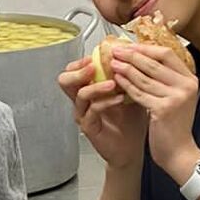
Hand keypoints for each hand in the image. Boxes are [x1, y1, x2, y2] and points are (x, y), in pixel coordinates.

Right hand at [58, 55, 147, 172]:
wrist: (134, 148)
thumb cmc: (131, 121)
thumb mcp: (132, 90)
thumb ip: (128, 74)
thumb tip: (133, 51)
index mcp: (89, 89)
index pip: (74, 69)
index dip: (82, 61)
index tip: (97, 55)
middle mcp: (82, 101)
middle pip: (65, 80)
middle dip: (78, 71)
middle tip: (93, 66)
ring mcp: (84, 114)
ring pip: (79, 94)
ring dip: (96, 85)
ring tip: (112, 83)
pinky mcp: (89, 128)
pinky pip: (92, 111)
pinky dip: (106, 102)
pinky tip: (119, 98)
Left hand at [110, 41, 199, 183]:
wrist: (179, 153)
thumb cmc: (174, 127)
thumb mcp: (176, 98)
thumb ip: (165, 80)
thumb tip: (143, 60)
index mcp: (190, 80)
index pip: (167, 54)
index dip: (146, 48)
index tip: (130, 46)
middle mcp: (185, 86)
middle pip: (155, 62)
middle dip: (133, 55)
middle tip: (116, 50)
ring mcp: (176, 97)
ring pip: (145, 77)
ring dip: (126, 68)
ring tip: (112, 63)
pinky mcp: (163, 109)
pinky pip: (140, 93)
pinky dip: (126, 85)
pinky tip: (117, 80)